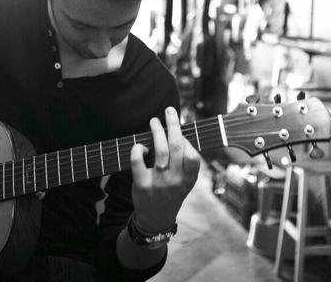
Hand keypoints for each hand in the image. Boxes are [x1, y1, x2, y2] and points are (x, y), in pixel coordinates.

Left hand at [130, 107, 199, 233]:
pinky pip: (138, 161)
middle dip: (173, 124)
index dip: (186, 139)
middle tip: (169, 110)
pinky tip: (140, 145)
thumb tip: (179, 129)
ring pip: (159, 150)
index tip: (180, 130)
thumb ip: (185, 161)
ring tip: (154, 121)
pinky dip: (138, 148)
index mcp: (188, 180)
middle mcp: (176, 181)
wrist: (155, 219)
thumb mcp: (185, 181)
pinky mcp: (142, 185)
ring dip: (156, 131)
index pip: (192, 155)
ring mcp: (159, 183)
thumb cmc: (171, 192)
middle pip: (176, 146)